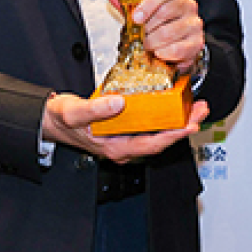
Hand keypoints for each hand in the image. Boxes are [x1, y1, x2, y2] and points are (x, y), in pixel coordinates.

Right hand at [41, 93, 210, 163]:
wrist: (51, 120)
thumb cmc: (61, 119)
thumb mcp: (75, 112)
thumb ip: (95, 109)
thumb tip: (119, 103)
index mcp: (115, 148)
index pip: (151, 145)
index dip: (172, 136)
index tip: (189, 125)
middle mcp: (124, 147)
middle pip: (160, 140)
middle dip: (183, 126)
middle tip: (200, 110)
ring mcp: (125, 140)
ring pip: (157, 133)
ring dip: (177, 120)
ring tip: (193, 106)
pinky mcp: (125, 130)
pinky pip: (150, 126)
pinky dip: (164, 116)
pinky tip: (172, 105)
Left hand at [109, 0, 204, 73]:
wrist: (175, 40)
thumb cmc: (157, 22)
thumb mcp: (141, 9)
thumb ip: (126, 1)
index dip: (149, 3)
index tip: (135, 17)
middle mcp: (188, 5)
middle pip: (165, 12)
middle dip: (146, 27)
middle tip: (138, 35)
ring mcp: (194, 24)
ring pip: (168, 33)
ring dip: (151, 42)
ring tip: (146, 44)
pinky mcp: (197, 43)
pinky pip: (177, 49)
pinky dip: (162, 53)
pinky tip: (158, 52)